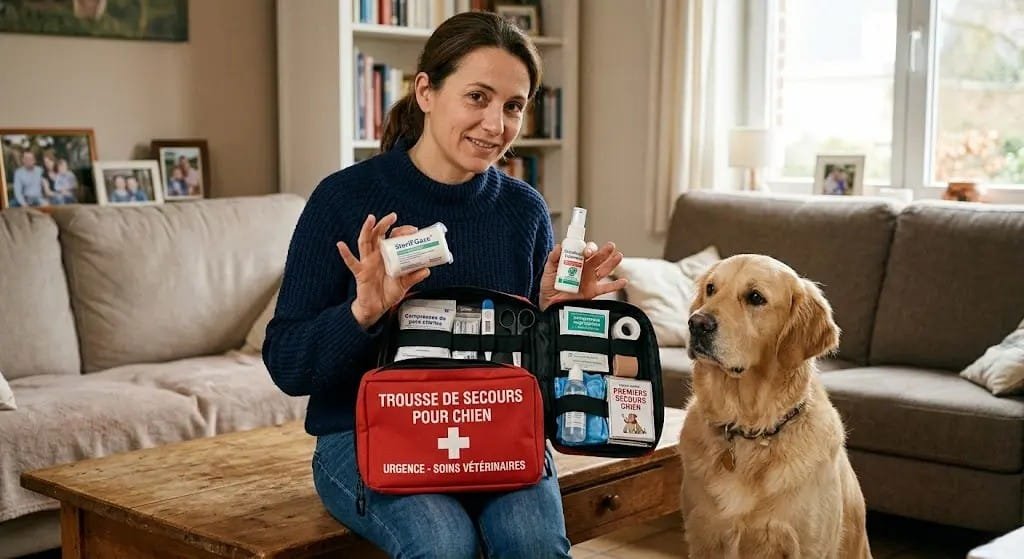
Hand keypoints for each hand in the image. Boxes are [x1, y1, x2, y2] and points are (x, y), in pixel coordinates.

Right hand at [337, 213, 429, 328]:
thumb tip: (427, 270)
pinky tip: (341, 245)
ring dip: (366, 230)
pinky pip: (351, 262)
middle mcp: (376, 255)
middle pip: (378, 235)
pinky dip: (345, 253)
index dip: (402, 232)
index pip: (393, 237)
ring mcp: (367, 262)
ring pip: (365, 242)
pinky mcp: (360, 272)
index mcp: (388, 255)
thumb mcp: (404, 284)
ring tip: (370, 219)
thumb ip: (414, 277)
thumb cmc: (388, 292)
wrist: (377, 308)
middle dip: (384, 224)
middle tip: (393, 216)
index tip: (413, 230)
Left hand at [539, 241, 626, 310]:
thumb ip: (553, 258)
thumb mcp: (548, 271)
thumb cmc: (549, 288)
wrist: (551, 306)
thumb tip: (559, 247)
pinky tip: (624, 281)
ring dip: (612, 263)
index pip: (584, 251)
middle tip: (610, 246)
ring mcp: (590, 280)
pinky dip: (616, 285)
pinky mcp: (593, 292)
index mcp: (575, 262)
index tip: (587, 252)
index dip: (588, 248)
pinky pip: (606, 288)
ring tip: (619, 256)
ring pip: (604, 270)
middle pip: (597, 257)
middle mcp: (585, 269)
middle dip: (604, 251)